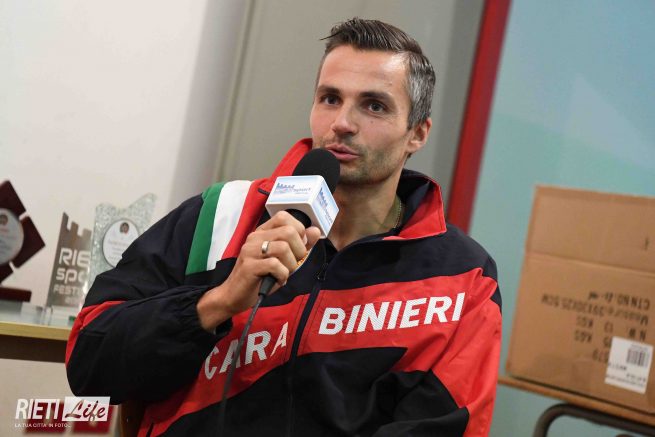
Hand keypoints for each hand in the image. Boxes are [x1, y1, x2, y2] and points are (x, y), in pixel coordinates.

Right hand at [197, 211, 320, 331]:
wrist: (234, 296)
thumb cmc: (261, 277)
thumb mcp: (284, 260)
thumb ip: (300, 244)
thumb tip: (316, 231)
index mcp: (263, 232)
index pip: (284, 216)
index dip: (298, 231)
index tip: (297, 248)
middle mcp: (255, 237)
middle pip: (289, 232)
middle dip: (299, 250)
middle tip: (292, 264)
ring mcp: (250, 250)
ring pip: (283, 248)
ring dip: (290, 265)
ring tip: (283, 273)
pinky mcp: (249, 266)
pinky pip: (275, 265)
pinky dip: (282, 275)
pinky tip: (277, 279)